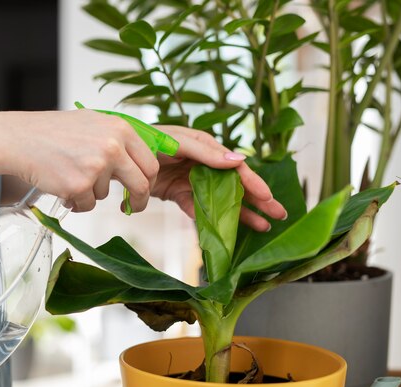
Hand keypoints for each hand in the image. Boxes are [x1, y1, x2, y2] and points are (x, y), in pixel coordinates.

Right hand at [4, 110, 158, 212]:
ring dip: (89, 193)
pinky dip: (75, 201)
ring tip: (68, 175)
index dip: (148, 181)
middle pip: (141, 184)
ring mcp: (96, 166)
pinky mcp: (79, 185)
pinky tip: (60, 184)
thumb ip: (118, 140)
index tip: (142, 191)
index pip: (150, 163)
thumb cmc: (53, 132)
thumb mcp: (93, 123)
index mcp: (120, 128)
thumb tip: (140, 163)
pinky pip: (87, 204)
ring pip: (105, 195)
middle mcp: (113, 146)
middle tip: (130, 208)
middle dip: (138, 201)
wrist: (19, 139)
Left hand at [150, 125, 286, 231]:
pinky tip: (229, 231)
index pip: (236, 167)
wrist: (121, 156)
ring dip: (241, 213)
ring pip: (222, 200)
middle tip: (279, 215)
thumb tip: (238, 160)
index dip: (253, 182)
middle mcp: (204, 165)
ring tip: (262, 227)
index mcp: (207, 148)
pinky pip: (200, 210)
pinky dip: (213, 220)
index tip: (268, 197)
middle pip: (235, 185)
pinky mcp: (180, 195)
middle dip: (257, 200)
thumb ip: (205, 152)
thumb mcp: (178, 143)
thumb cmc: (149, 141)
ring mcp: (193, 182)